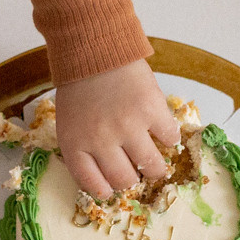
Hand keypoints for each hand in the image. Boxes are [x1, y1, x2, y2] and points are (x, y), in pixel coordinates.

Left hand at [54, 58, 178, 198]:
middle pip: (124, 180)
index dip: (105, 190)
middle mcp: (101, 141)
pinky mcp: (152, 111)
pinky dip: (170, 138)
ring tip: (157, 161)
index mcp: (76, 145)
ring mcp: (128, 127)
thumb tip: (105, 178)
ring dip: (156, 168)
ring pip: (152, 166)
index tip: (112, 189)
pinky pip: (170, 138)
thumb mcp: (69, 121)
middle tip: (137, 170)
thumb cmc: (79, 86)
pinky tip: (162, 131)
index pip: (92, 184)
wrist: (94, 49)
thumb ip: (83, 148)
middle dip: (132, 179)